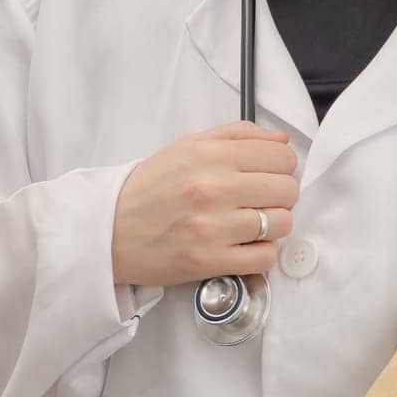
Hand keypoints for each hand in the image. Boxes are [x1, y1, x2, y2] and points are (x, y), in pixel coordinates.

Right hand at [112, 120, 298, 286]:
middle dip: (280, 195)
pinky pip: (264, 258)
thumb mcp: (190, 146)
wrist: (109, 229)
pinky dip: (261, 254)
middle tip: (260, 200)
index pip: (282, 157)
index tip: (269, 175)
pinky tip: (243, 245)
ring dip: (273, 225)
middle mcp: (213, 188)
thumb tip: (282, 141)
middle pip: (287, 190)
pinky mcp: (209, 261)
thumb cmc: (150, 187)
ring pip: (281, 224)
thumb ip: (238, 135)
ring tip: (250, 223)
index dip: (282, 167)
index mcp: (211, 155)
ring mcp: (213, 227)